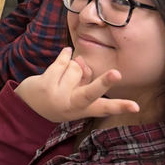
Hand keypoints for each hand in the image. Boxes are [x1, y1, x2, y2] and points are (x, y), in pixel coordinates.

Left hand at [15, 47, 139, 122]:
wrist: (29, 106)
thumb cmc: (60, 97)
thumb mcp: (75, 94)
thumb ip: (84, 78)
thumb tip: (81, 62)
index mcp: (84, 110)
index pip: (105, 108)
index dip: (121, 106)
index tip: (136, 107)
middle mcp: (72, 105)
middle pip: (90, 91)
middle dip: (104, 82)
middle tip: (117, 74)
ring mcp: (58, 95)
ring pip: (75, 67)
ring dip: (71, 66)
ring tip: (63, 77)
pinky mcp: (46, 84)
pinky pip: (62, 60)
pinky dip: (64, 55)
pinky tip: (64, 55)